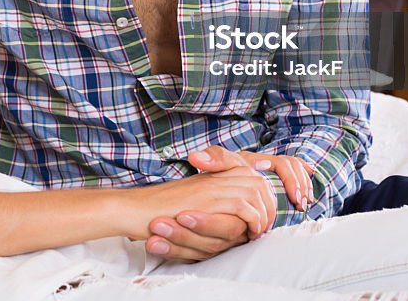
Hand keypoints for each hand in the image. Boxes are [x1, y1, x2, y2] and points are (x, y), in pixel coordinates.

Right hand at [143, 147, 314, 261]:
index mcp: (216, 175)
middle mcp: (218, 176)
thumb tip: (243, 226)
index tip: (263, 221)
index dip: (266, 201)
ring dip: (263, 215)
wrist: (138, 209)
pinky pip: (245, 207)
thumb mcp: (196, 207)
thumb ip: (218, 209)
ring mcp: (215, 184)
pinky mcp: (211, 197)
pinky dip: (252, 221)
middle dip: (270, 207)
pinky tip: (248, 232)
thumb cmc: (163, 214)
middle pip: (261, 184)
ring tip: (257, 232)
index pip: (255, 180)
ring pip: (257, 193)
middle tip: (263, 229)